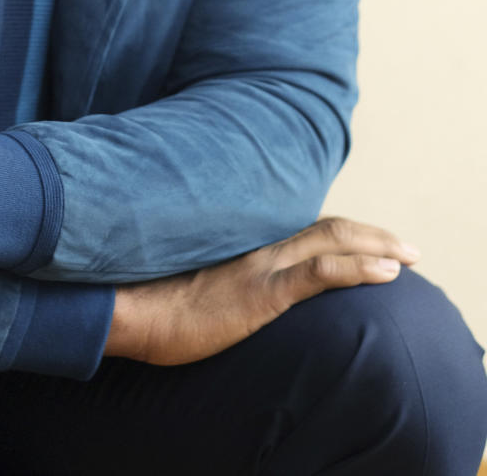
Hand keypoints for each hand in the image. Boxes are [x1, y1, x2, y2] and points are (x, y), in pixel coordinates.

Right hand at [105, 216, 419, 365]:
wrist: (127, 308)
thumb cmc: (146, 299)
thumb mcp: (185, 277)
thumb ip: (212, 272)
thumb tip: (220, 287)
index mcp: (239, 243)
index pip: (299, 228)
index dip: (339, 233)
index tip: (366, 240)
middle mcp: (254, 246)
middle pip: (325, 228)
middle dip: (371, 234)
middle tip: (405, 245)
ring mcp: (259, 266)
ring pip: (332, 241)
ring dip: (378, 247)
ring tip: (408, 256)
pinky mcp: (260, 291)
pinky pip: (321, 273)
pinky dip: (360, 268)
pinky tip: (387, 273)